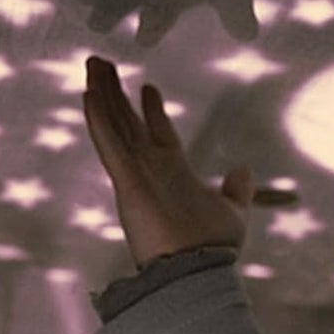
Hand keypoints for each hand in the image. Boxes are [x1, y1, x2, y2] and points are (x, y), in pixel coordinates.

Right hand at [82, 55, 255, 270]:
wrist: (197, 271)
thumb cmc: (213, 248)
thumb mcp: (234, 212)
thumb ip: (239, 191)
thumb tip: (244, 170)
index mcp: (173, 172)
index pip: (159, 133)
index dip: (153, 110)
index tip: (148, 87)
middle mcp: (151, 168)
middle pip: (128, 121)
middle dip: (116, 92)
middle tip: (102, 62)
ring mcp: (136, 173)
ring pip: (115, 124)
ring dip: (102, 93)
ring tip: (93, 63)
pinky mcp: (126, 181)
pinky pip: (109, 143)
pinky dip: (99, 118)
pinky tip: (89, 94)